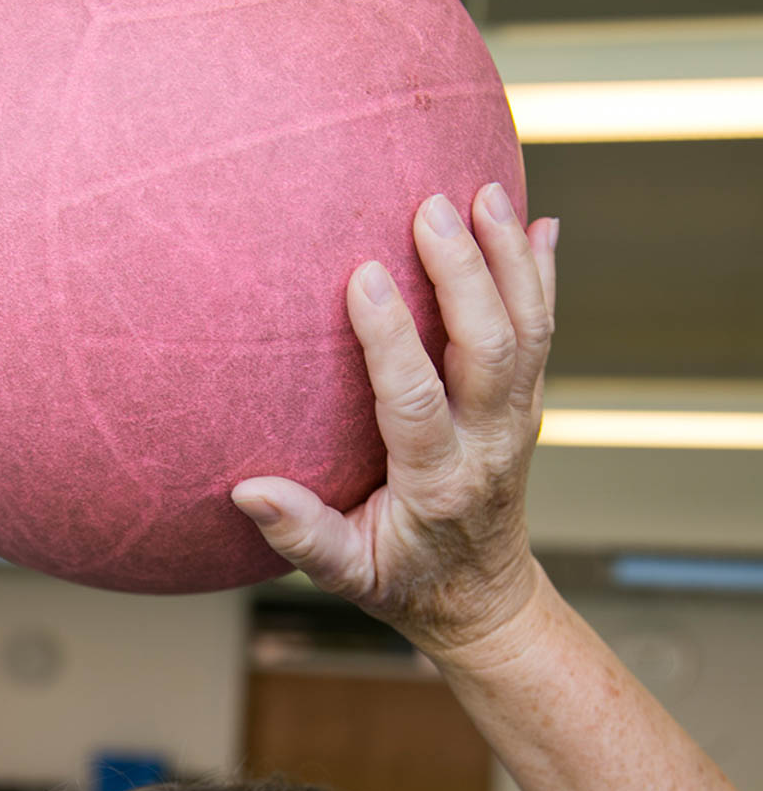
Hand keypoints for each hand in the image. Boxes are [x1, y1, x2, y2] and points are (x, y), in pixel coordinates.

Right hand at [232, 184, 557, 662]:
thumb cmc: (404, 582)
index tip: (364, 276)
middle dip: (465, 273)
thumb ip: (301, 536)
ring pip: (527, 329)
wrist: (484, 599)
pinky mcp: (527, 403)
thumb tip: (248, 491)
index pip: (416, 400)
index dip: (393, 339)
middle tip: (431, 208)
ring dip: (510, 257)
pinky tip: (539, 221)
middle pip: (491, 348)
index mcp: (437, 482)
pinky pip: (541, 330)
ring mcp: (517, 420)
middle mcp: (489, 444)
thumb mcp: (347, 575)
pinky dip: (543, 274)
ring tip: (485, 190)